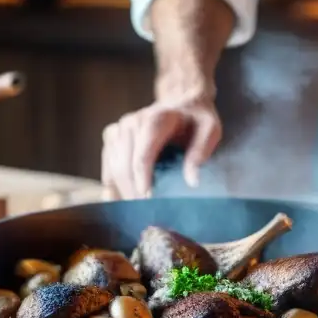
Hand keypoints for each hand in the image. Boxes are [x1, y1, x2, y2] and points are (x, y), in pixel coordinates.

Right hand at [100, 94, 221, 199]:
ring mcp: (119, 129)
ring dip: (124, 192)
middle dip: (134, 193)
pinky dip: (114, 186)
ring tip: (140, 210)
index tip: (147, 202)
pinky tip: (126, 200)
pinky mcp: (111, 137)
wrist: (181, 103)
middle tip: (148, 214)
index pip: (142, 155)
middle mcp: (132, 122)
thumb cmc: (197, 120)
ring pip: (113, 168)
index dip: (142, 180)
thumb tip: (191, 181)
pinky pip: (107, 167)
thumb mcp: (210, 130)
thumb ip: (201, 151)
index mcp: (156, 119)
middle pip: (124, 166)